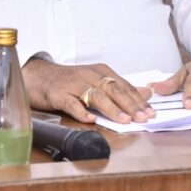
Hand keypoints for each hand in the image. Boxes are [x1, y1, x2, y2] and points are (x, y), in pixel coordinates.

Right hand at [21, 58, 153, 123]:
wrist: (39, 76)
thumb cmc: (70, 81)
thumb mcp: (97, 81)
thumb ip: (120, 88)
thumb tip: (145, 93)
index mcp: (101, 71)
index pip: (124, 86)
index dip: (138, 100)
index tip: (150, 112)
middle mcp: (89, 75)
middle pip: (114, 90)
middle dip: (130, 104)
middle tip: (143, 117)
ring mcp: (74, 84)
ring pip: (96, 96)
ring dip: (112, 108)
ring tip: (123, 119)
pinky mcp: (59, 94)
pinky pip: (72, 103)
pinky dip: (82, 111)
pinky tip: (90, 119)